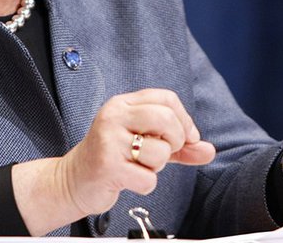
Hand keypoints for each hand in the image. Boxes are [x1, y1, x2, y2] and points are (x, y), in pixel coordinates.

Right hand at [13, 88, 214, 234]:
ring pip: (159, 151)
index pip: (166, 98)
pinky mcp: (107, 166)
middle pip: (166, 118)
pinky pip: (148, 179)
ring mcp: (109, 140)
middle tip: (164, 152)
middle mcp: (114, 116)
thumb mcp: (146, 143)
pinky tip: (128, 179)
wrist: (74, 181)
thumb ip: (179, 145)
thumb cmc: (114, 158)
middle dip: (175, 140)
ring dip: (157, 166)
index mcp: (123, 104)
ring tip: (139, 165)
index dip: (184, 120)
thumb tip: (209, 150)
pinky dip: (145, 184)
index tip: (185, 138)